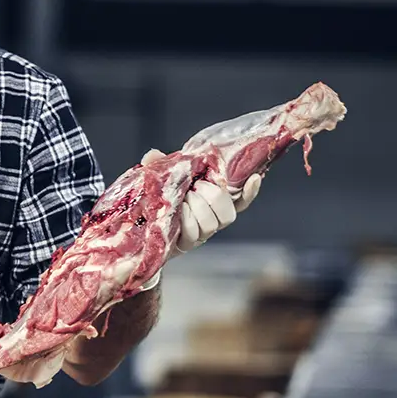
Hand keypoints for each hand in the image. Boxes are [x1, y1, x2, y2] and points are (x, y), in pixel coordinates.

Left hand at [139, 148, 261, 255]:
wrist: (142, 226)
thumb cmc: (158, 200)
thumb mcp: (161, 179)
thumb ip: (160, 166)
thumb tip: (154, 154)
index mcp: (213, 203)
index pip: (240, 200)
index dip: (250, 192)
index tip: (254, 177)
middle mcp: (212, 220)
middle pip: (229, 214)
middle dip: (215, 196)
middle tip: (197, 186)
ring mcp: (200, 234)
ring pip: (212, 224)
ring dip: (199, 207)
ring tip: (185, 198)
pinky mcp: (186, 243)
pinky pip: (194, 233)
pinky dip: (187, 220)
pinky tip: (180, 212)